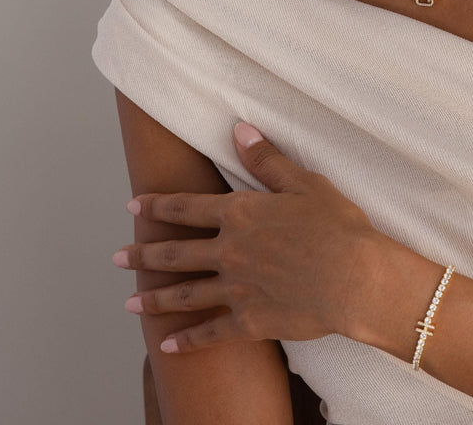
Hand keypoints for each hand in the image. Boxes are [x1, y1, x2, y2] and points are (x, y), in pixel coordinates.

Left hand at [112, 122, 379, 353]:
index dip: (157, 205)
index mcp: (240, 214)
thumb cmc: (337, 225)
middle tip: (116, 257)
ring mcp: (236, 289)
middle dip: (143, 254)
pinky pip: (209, 333)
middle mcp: (229, 251)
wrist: (356, 277)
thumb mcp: (304, 182)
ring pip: (184, 294)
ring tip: (128, 302)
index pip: (187, 207)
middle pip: (175, 253)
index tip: (132, 206)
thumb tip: (238, 129)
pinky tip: (167, 343)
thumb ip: (266, 159)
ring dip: (154, 297)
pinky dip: (186, 340)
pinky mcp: (250, 322)